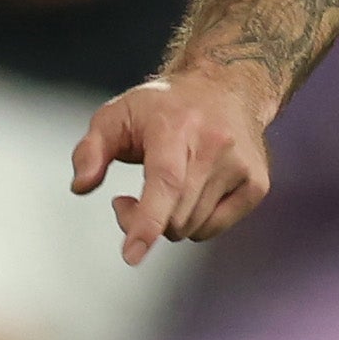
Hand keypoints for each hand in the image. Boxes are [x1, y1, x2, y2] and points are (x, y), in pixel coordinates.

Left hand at [71, 68, 271, 264]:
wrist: (225, 87)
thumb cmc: (163, 106)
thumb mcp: (116, 115)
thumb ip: (90, 150)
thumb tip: (81, 185)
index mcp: (176, 128)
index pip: (165, 181)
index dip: (147, 220)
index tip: (132, 252)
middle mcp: (215, 147)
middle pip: (174, 217)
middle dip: (143, 221)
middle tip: (127, 201)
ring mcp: (241, 167)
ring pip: (192, 227)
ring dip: (168, 221)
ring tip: (162, 190)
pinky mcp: (256, 184)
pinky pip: (214, 228)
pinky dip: (194, 222)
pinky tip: (190, 193)